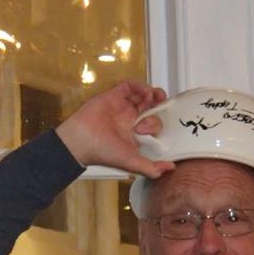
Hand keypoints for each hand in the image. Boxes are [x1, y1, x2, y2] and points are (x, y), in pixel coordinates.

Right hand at [55, 80, 175, 177]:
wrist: (82, 140)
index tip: (155, 128)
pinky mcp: (113, 96)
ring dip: (152, 94)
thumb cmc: (103, 152)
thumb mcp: (131, 163)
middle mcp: (128, 120)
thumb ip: (151, 168)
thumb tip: (171, 168)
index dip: (158, 123)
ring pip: (142, 95)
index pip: (152, 125)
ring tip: (157, 96)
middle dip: (158, 107)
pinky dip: (140, 86)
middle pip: (150, 108)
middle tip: (159, 108)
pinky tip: (144, 92)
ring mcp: (121, 107)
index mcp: (133, 135)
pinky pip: (129, 86)